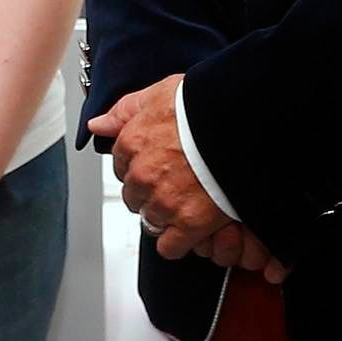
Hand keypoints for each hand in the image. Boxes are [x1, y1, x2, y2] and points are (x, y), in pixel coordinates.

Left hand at [88, 78, 282, 279]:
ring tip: (190, 200)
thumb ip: (125, 111)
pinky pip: (170, 247)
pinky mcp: (189, 223)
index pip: (122, 166)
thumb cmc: (206, 106)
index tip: (159, 164)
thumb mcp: (160, 93)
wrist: (243, 124)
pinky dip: (179, 241)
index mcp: (132, 143)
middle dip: (152, 192)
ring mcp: (163, 201)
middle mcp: (142, 175)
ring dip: (166, 215)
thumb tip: (98, 125)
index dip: (142, 166)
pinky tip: (192, 227)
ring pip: (150, 220)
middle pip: (135, 196)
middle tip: (177, 182)